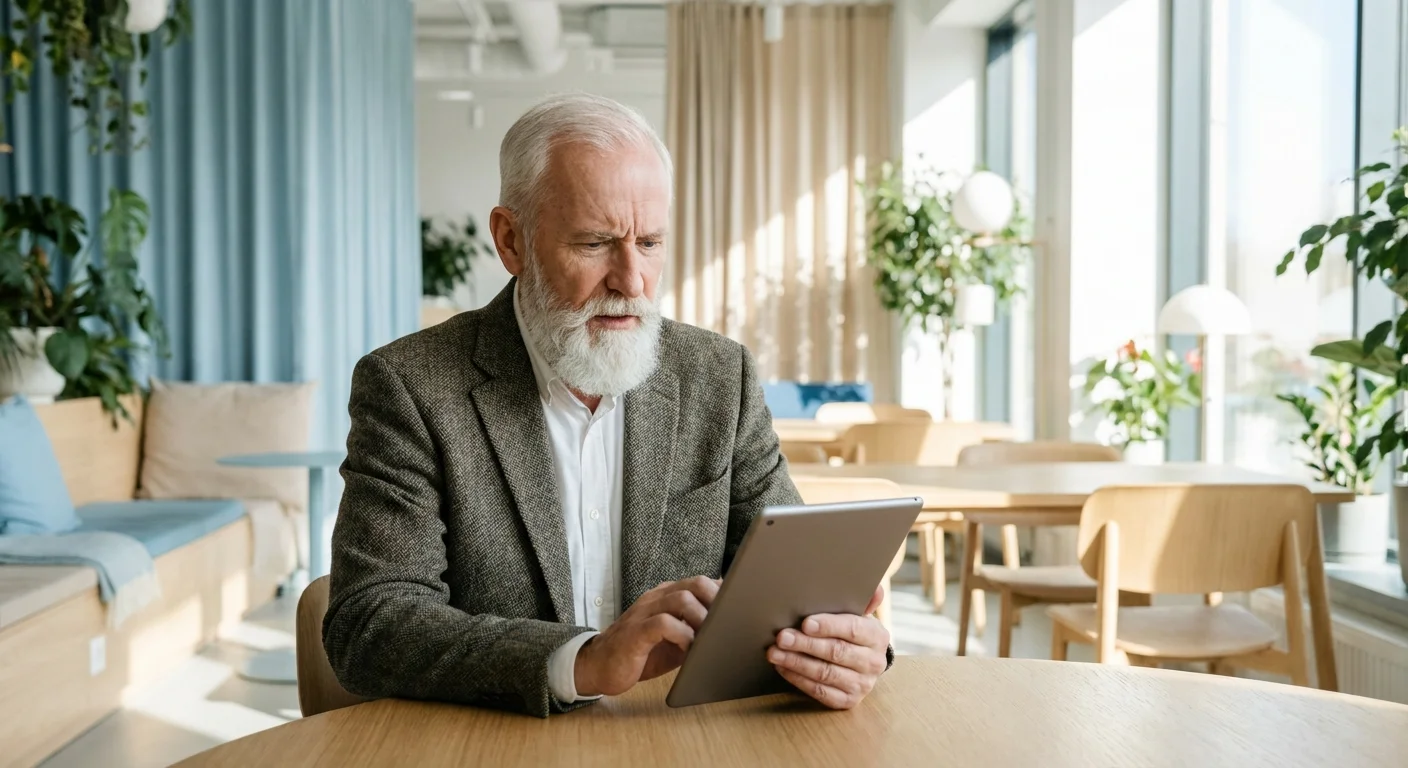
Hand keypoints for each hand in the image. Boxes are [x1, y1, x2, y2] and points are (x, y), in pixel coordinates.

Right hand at [574, 575, 720, 696]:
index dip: (722, 593)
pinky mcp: (635, 632)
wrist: (598, 666)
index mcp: (665, 596)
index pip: (699, 582)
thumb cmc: (640, 654)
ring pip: (681, 599)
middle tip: (728, 623)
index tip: (740, 607)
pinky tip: (689, 649)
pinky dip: (683, 634)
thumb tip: (727, 628)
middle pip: (695, 583)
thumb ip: (695, 630)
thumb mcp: (674, 640)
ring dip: (702, 618)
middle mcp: (655, 598)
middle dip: (717, 600)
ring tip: (711, 638)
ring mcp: (644, 612)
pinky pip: (663, 623)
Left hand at [768, 585, 889, 709]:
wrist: (862, 662)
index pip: (852, 629)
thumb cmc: (852, 632)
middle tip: (782, 637)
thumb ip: (863, 600)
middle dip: (805, 644)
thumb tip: (875, 589)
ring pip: (825, 673)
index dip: (828, 626)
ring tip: (774, 652)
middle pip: (836, 652)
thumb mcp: (859, 614)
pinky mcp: (848, 700)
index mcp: (877, 636)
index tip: (805, 623)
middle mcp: (873, 662)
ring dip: (796, 662)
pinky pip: (820, 691)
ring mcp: (862, 684)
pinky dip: (798, 679)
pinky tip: (782, 667)